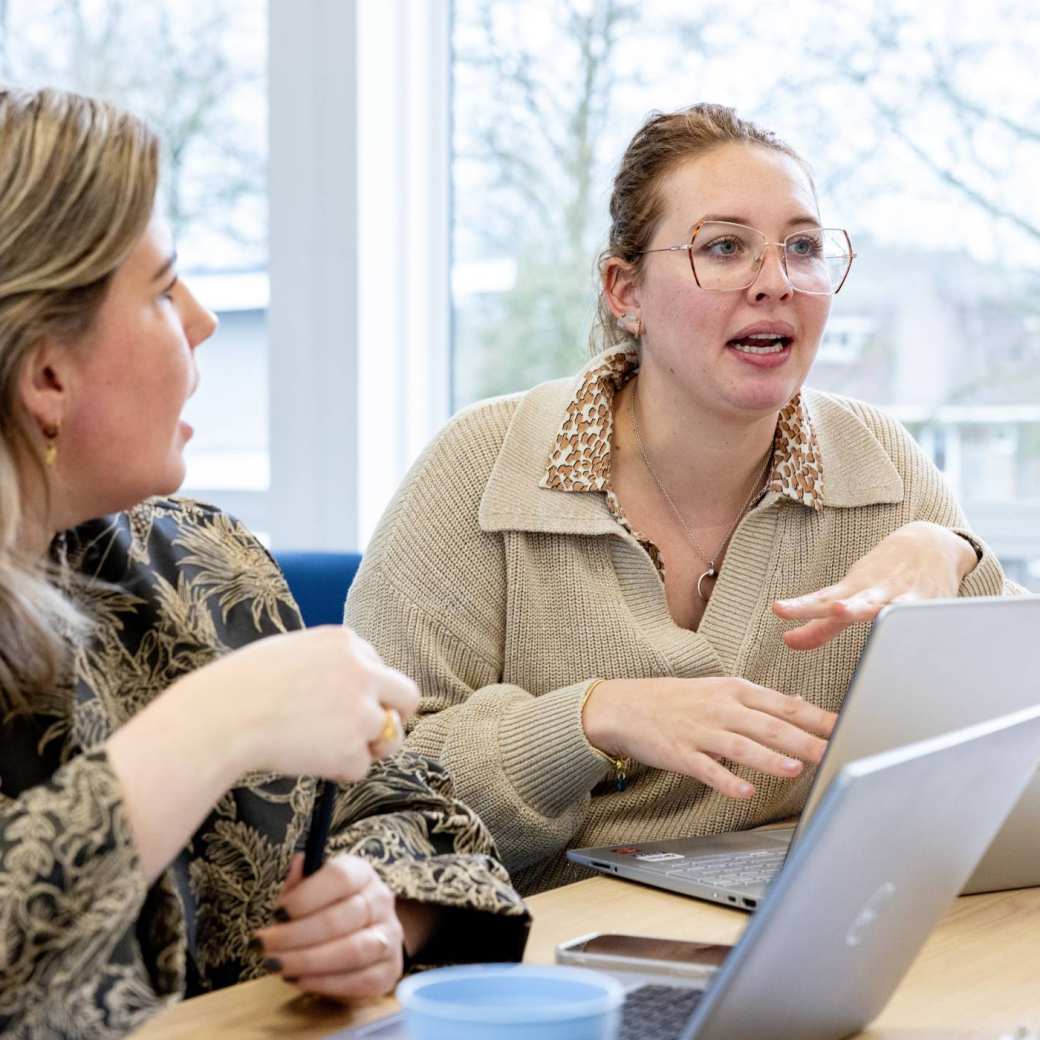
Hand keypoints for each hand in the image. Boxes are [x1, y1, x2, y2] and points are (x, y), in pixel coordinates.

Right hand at [176, 625, 418, 782]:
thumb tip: (345, 688)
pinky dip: (339, 770)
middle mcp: (363, 671)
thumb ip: (326, 664)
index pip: (378, 666)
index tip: (342, 705)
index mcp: (346, 642)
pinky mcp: (353, 747)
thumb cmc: (240, 685)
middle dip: (395, 717)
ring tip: (330, 751)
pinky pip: (361, 766)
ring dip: (367, 748)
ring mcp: (362, 709)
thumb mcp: (290, 652)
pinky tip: (309, 761)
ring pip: (389, 736)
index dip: (364, 690)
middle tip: (373, 735)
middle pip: (407, 697)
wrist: (222, 715)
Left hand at [255, 853, 403, 1000]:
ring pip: (353, 950)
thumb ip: (301, 882)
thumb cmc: (327, 910)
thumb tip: (298, 863)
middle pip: (342, 918)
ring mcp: (389, 936)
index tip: (277, 914)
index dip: (307, 896)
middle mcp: (381, 901)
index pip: (340, 877)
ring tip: (277, 965)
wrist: (362, 937)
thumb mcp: (311, 891)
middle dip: (296, 935)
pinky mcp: (389, 970)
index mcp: (362, 873)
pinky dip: (326, 983)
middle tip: (265, 946)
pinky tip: (299, 979)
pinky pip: (360, 980)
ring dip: (308, 961)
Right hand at [581, 677, 835, 799]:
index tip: (848, 725)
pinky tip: (745, 792)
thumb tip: (801, 703)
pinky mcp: (680, 753)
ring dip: (768, 758)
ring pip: (740, 745)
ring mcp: (700, 731)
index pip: (784, 704)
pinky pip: (707, 769)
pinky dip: (727, 781)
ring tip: (795, 769)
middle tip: (835, 751)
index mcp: (735, 690)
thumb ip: (761, 700)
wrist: (625, 706)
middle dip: (805, 739)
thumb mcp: (720, 690)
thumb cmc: (676, 699)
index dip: (818, 716)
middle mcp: (721, 708)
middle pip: (769, 725)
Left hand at [773, 521, 977, 650]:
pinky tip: (908, 621)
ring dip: (879, 608)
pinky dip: (915, 615)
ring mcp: (903, 594)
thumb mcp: (850, 592)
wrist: (932, 542)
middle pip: (856, 600)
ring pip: (889, 605)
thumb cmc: (883, 572)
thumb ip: (821, 625)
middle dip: (843, 608)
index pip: (823, 599)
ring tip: (865, 613)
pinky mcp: (931, 600)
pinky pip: (922, 610)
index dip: (802, 606)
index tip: (778, 609)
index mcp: (853, 588)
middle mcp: (875, 589)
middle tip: (834, 609)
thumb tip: (788, 641)